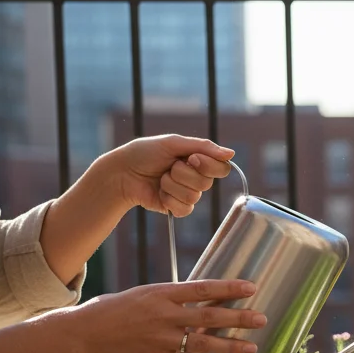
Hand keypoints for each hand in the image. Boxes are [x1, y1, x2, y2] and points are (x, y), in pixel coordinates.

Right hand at [74, 280, 266, 352]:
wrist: (84, 333)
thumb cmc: (113, 310)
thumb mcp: (143, 295)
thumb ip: (170, 298)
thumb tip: (198, 298)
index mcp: (162, 293)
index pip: (203, 288)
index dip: (229, 288)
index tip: (252, 288)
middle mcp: (165, 315)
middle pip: (209, 316)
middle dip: (239, 318)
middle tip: (262, 319)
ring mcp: (161, 339)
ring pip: (203, 343)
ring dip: (230, 347)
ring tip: (252, 348)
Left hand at [102, 134, 234, 216]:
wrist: (122, 172)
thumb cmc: (144, 153)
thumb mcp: (173, 143)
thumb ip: (203, 147)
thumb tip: (231, 154)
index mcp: (199, 160)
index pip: (222, 168)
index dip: (208, 165)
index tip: (191, 158)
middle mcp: (196, 177)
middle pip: (207, 183)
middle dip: (183, 173)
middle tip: (169, 167)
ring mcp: (187, 193)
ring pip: (194, 196)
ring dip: (172, 185)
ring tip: (160, 178)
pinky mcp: (177, 207)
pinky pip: (185, 209)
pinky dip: (169, 199)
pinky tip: (159, 193)